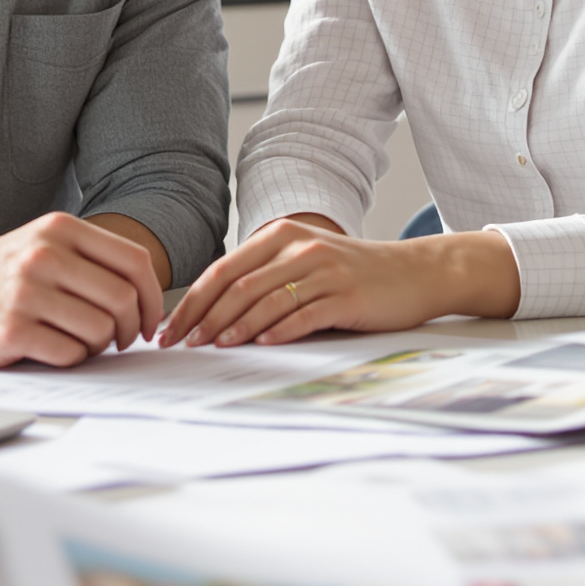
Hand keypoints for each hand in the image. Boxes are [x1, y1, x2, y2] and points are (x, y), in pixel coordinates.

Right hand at [0, 212, 163, 368]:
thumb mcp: (38, 246)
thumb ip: (87, 259)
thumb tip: (145, 293)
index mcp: (58, 229)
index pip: (135, 262)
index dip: (153, 297)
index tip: (149, 318)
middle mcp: (44, 255)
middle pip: (123, 298)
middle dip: (132, 328)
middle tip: (122, 340)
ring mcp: (26, 293)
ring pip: (100, 329)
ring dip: (100, 346)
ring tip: (81, 342)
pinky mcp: (11, 331)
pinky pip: (70, 354)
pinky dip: (72, 359)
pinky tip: (54, 351)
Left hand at [157, 214, 519, 348]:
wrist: (416, 273)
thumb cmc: (354, 274)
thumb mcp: (305, 263)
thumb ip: (265, 278)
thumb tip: (212, 313)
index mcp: (281, 237)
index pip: (222, 271)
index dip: (191, 302)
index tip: (168, 329)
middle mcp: (299, 248)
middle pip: (237, 286)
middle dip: (202, 318)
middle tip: (180, 344)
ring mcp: (324, 270)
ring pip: (266, 300)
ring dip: (234, 327)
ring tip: (212, 348)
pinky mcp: (346, 296)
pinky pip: (304, 315)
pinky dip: (278, 332)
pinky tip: (259, 346)